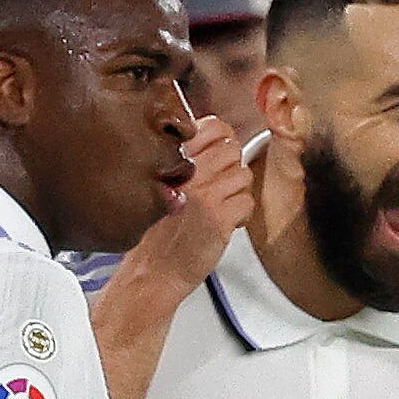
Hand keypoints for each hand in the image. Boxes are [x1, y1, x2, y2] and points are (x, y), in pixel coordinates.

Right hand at [124, 116, 253, 293]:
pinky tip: (224, 224)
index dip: (223, 141)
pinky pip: (247, 202)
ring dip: (237, 194)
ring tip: (220, 208)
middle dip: (231, 169)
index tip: (219, 157)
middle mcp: (189, 171)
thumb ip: (186, 161)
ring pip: (244, 175)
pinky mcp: (219, 216)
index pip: (216, 126)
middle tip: (220, 189)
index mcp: (173, 158)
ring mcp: (206, 192)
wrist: (151, 271)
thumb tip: (218, 144)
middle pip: (233, 149)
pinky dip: (241, 215)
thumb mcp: (162, 185)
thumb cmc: (155, 233)